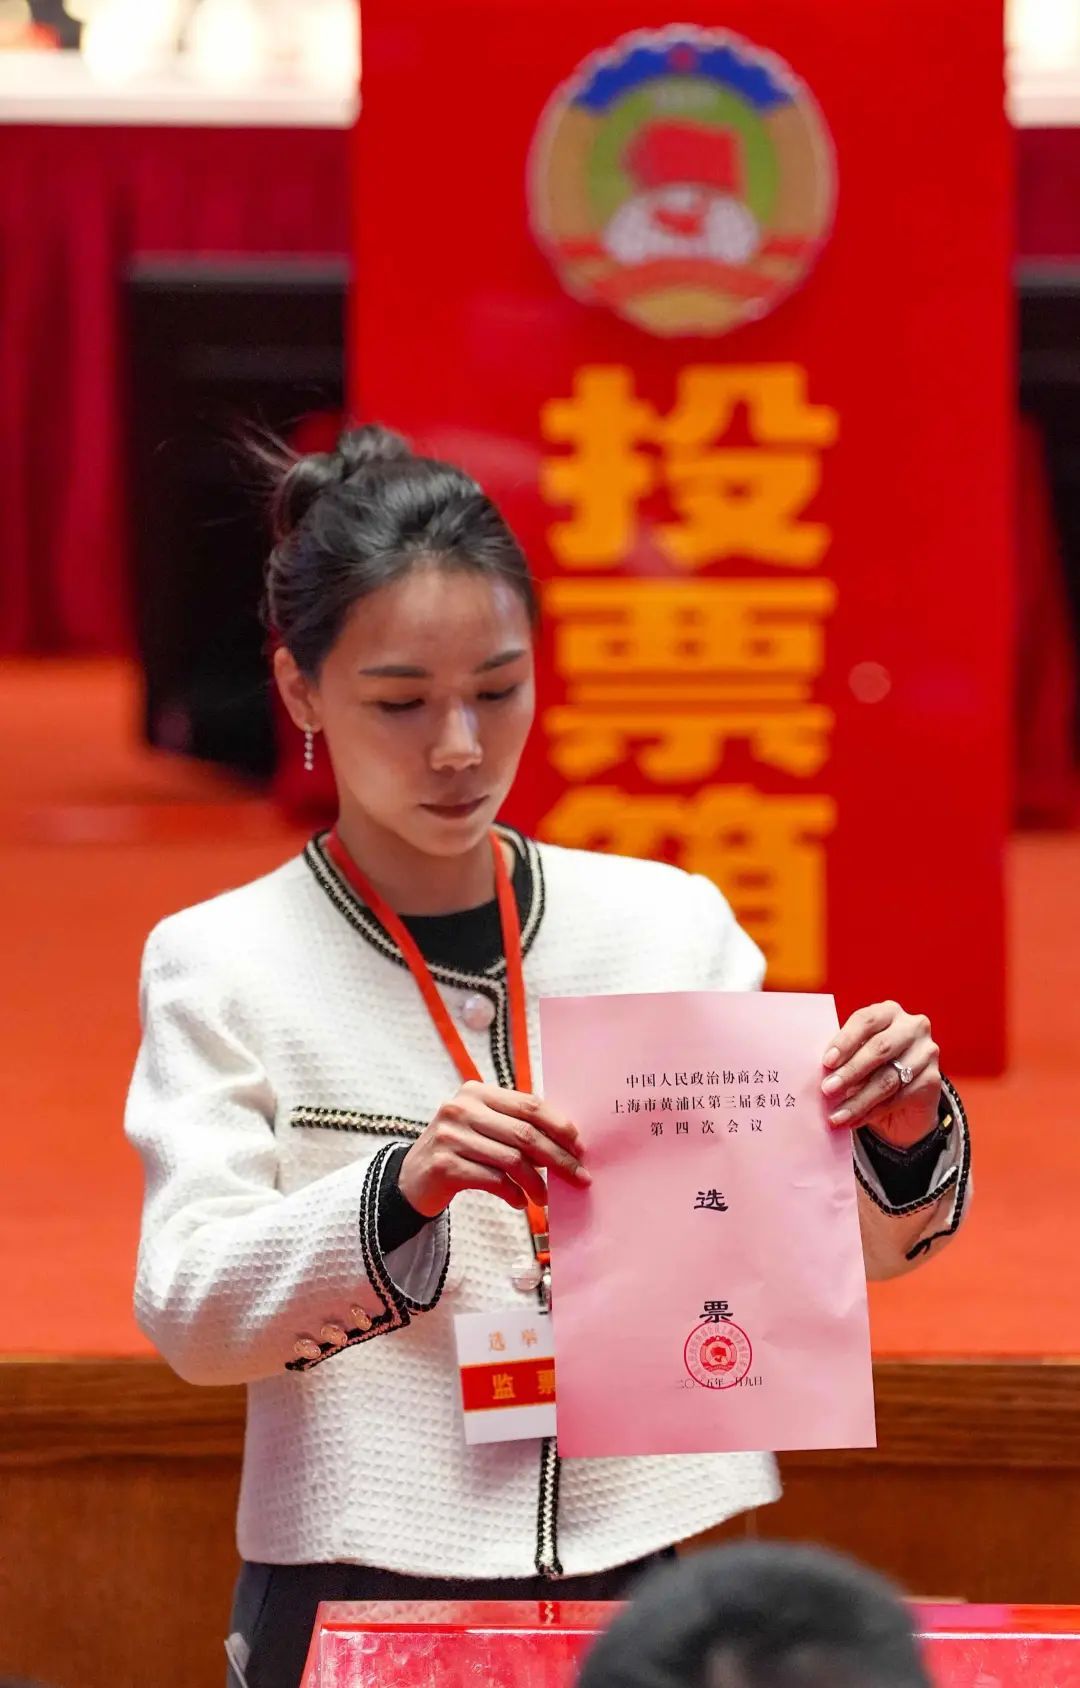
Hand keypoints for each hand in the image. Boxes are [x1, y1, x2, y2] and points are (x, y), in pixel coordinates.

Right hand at [399, 1080, 589, 1217]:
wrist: (411, 1179)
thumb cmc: (459, 1151)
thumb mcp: (482, 1127)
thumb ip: (514, 1126)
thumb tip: (567, 1144)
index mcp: (477, 1092)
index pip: (529, 1105)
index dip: (559, 1126)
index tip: (580, 1148)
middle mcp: (461, 1108)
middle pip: (525, 1133)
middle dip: (558, 1158)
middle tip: (578, 1177)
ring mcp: (450, 1136)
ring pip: (512, 1160)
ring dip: (536, 1183)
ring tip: (545, 1198)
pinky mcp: (444, 1165)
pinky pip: (493, 1180)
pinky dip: (513, 1193)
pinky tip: (520, 1201)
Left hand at [821, 1001, 941, 1147]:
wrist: (906, 1095)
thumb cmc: (871, 1066)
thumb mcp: (856, 1054)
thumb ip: (843, 1056)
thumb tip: (822, 1073)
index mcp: (888, 1012)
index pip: (866, 1020)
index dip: (845, 1041)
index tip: (826, 1062)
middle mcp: (912, 1027)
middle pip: (879, 1048)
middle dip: (850, 1071)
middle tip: (828, 1089)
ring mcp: (926, 1052)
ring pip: (888, 1078)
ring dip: (858, 1100)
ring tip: (836, 1115)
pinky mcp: (933, 1080)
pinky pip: (898, 1098)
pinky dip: (872, 1112)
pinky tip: (854, 1120)